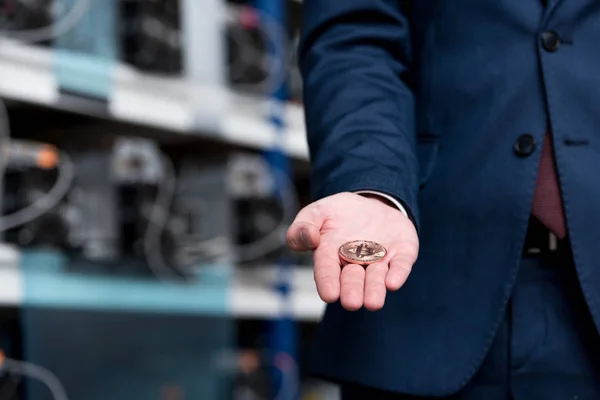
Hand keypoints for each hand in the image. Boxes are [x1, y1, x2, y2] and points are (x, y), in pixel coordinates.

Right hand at [286, 192, 418, 310]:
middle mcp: (355, 263)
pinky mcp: (402, 254)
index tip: (329, 294)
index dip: (328, 282)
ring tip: (373, 303)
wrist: (372, 203)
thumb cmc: (339, 213)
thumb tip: (308, 238)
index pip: (327, 271)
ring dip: (375, 289)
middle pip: (353, 279)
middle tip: (352, 302)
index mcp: (330, 255)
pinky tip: (392, 283)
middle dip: (353, 290)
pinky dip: (398, 274)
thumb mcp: (317, 212)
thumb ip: (304, 226)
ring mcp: (380, 260)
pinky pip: (401, 265)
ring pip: (377, 278)